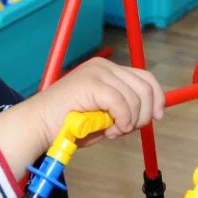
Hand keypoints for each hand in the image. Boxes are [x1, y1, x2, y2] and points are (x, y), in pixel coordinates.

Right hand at [0, 58, 163, 171]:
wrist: (39, 126)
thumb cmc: (69, 125)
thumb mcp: (105, 115)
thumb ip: (126, 109)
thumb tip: (153, 112)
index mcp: (107, 70)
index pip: (145, 77)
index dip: (157, 97)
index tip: (158, 116)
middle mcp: (104, 66)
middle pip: (145, 87)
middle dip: (144, 114)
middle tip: (125, 130)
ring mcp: (98, 72)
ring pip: (136, 99)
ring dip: (129, 122)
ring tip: (111, 131)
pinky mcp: (92, 83)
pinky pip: (123, 105)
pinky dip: (122, 122)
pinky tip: (109, 131)